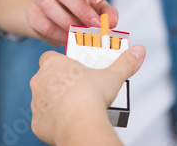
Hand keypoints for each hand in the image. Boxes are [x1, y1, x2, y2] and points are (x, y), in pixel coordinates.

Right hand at [25, 0, 118, 45]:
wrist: (61, 17)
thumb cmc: (84, 5)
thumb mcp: (99, 7)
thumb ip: (107, 13)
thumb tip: (111, 23)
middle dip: (80, 9)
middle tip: (94, 25)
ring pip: (48, 4)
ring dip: (66, 21)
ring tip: (81, 33)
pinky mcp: (31, 11)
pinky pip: (40, 21)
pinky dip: (56, 32)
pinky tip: (68, 38)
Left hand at [30, 45, 145, 144]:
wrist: (80, 124)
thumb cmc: (91, 95)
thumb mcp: (112, 75)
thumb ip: (125, 62)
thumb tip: (139, 50)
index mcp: (53, 64)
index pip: (50, 58)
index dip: (61, 63)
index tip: (74, 69)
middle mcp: (40, 81)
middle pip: (47, 79)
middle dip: (60, 84)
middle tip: (78, 89)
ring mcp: (36, 103)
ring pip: (44, 100)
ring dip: (56, 103)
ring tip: (75, 108)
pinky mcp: (37, 124)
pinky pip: (44, 121)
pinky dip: (54, 122)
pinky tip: (68, 122)